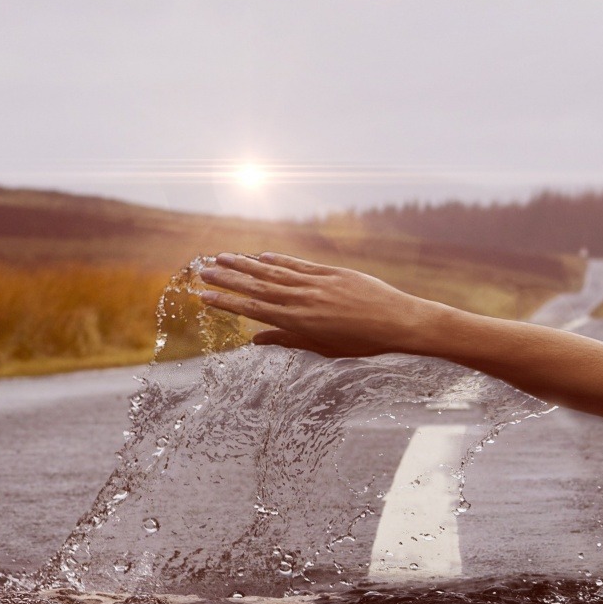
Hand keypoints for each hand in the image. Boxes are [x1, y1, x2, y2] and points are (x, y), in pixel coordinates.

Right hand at [196, 252, 440, 358]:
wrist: (399, 322)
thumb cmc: (363, 342)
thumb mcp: (324, 348)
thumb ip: (288, 340)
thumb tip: (256, 340)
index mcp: (299, 322)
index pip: (253, 310)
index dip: (227, 302)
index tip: (204, 297)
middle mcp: (303, 300)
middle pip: (257, 286)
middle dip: (228, 278)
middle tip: (202, 271)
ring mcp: (317, 284)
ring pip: (274, 272)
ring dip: (246, 264)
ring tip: (223, 257)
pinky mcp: (332, 273)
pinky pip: (299, 265)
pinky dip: (279, 260)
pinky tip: (262, 255)